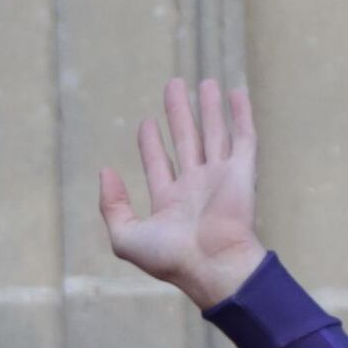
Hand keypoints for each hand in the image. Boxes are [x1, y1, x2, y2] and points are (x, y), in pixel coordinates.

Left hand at [97, 76, 266, 309]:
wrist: (212, 265)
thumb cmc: (170, 258)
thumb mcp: (125, 237)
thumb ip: (111, 206)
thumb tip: (105, 171)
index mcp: (170, 201)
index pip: (159, 163)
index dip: (151, 142)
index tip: (147, 122)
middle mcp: (196, 186)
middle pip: (187, 140)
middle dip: (180, 113)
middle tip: (174, 84)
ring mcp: (220, 178)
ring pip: (214, 133)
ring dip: (209, 107)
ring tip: (204, 82)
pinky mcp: (243, 172)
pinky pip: (243, 137)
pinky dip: (240, 115)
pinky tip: (235, 93)